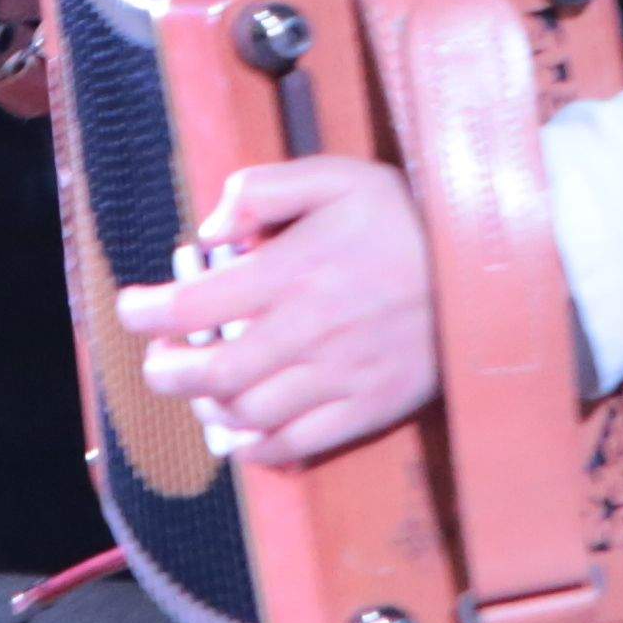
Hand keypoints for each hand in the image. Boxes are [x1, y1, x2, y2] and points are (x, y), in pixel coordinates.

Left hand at [116, 156, 440, 463]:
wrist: (491, 273)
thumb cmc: (409, 219)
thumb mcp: (338, 176)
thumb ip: (264, 190)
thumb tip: (212, 229)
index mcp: (295, 272)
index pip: (196, 304)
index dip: (147, 313)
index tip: (131, 309)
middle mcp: (309, 331)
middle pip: (212, 372)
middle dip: (166, 371)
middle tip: (158, 361)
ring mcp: (339, 377)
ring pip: (248, 413)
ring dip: (208, 406)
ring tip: (200, 389)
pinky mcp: (366, 408)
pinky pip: (297, 445)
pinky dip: (256, 446)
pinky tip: (242, 431)